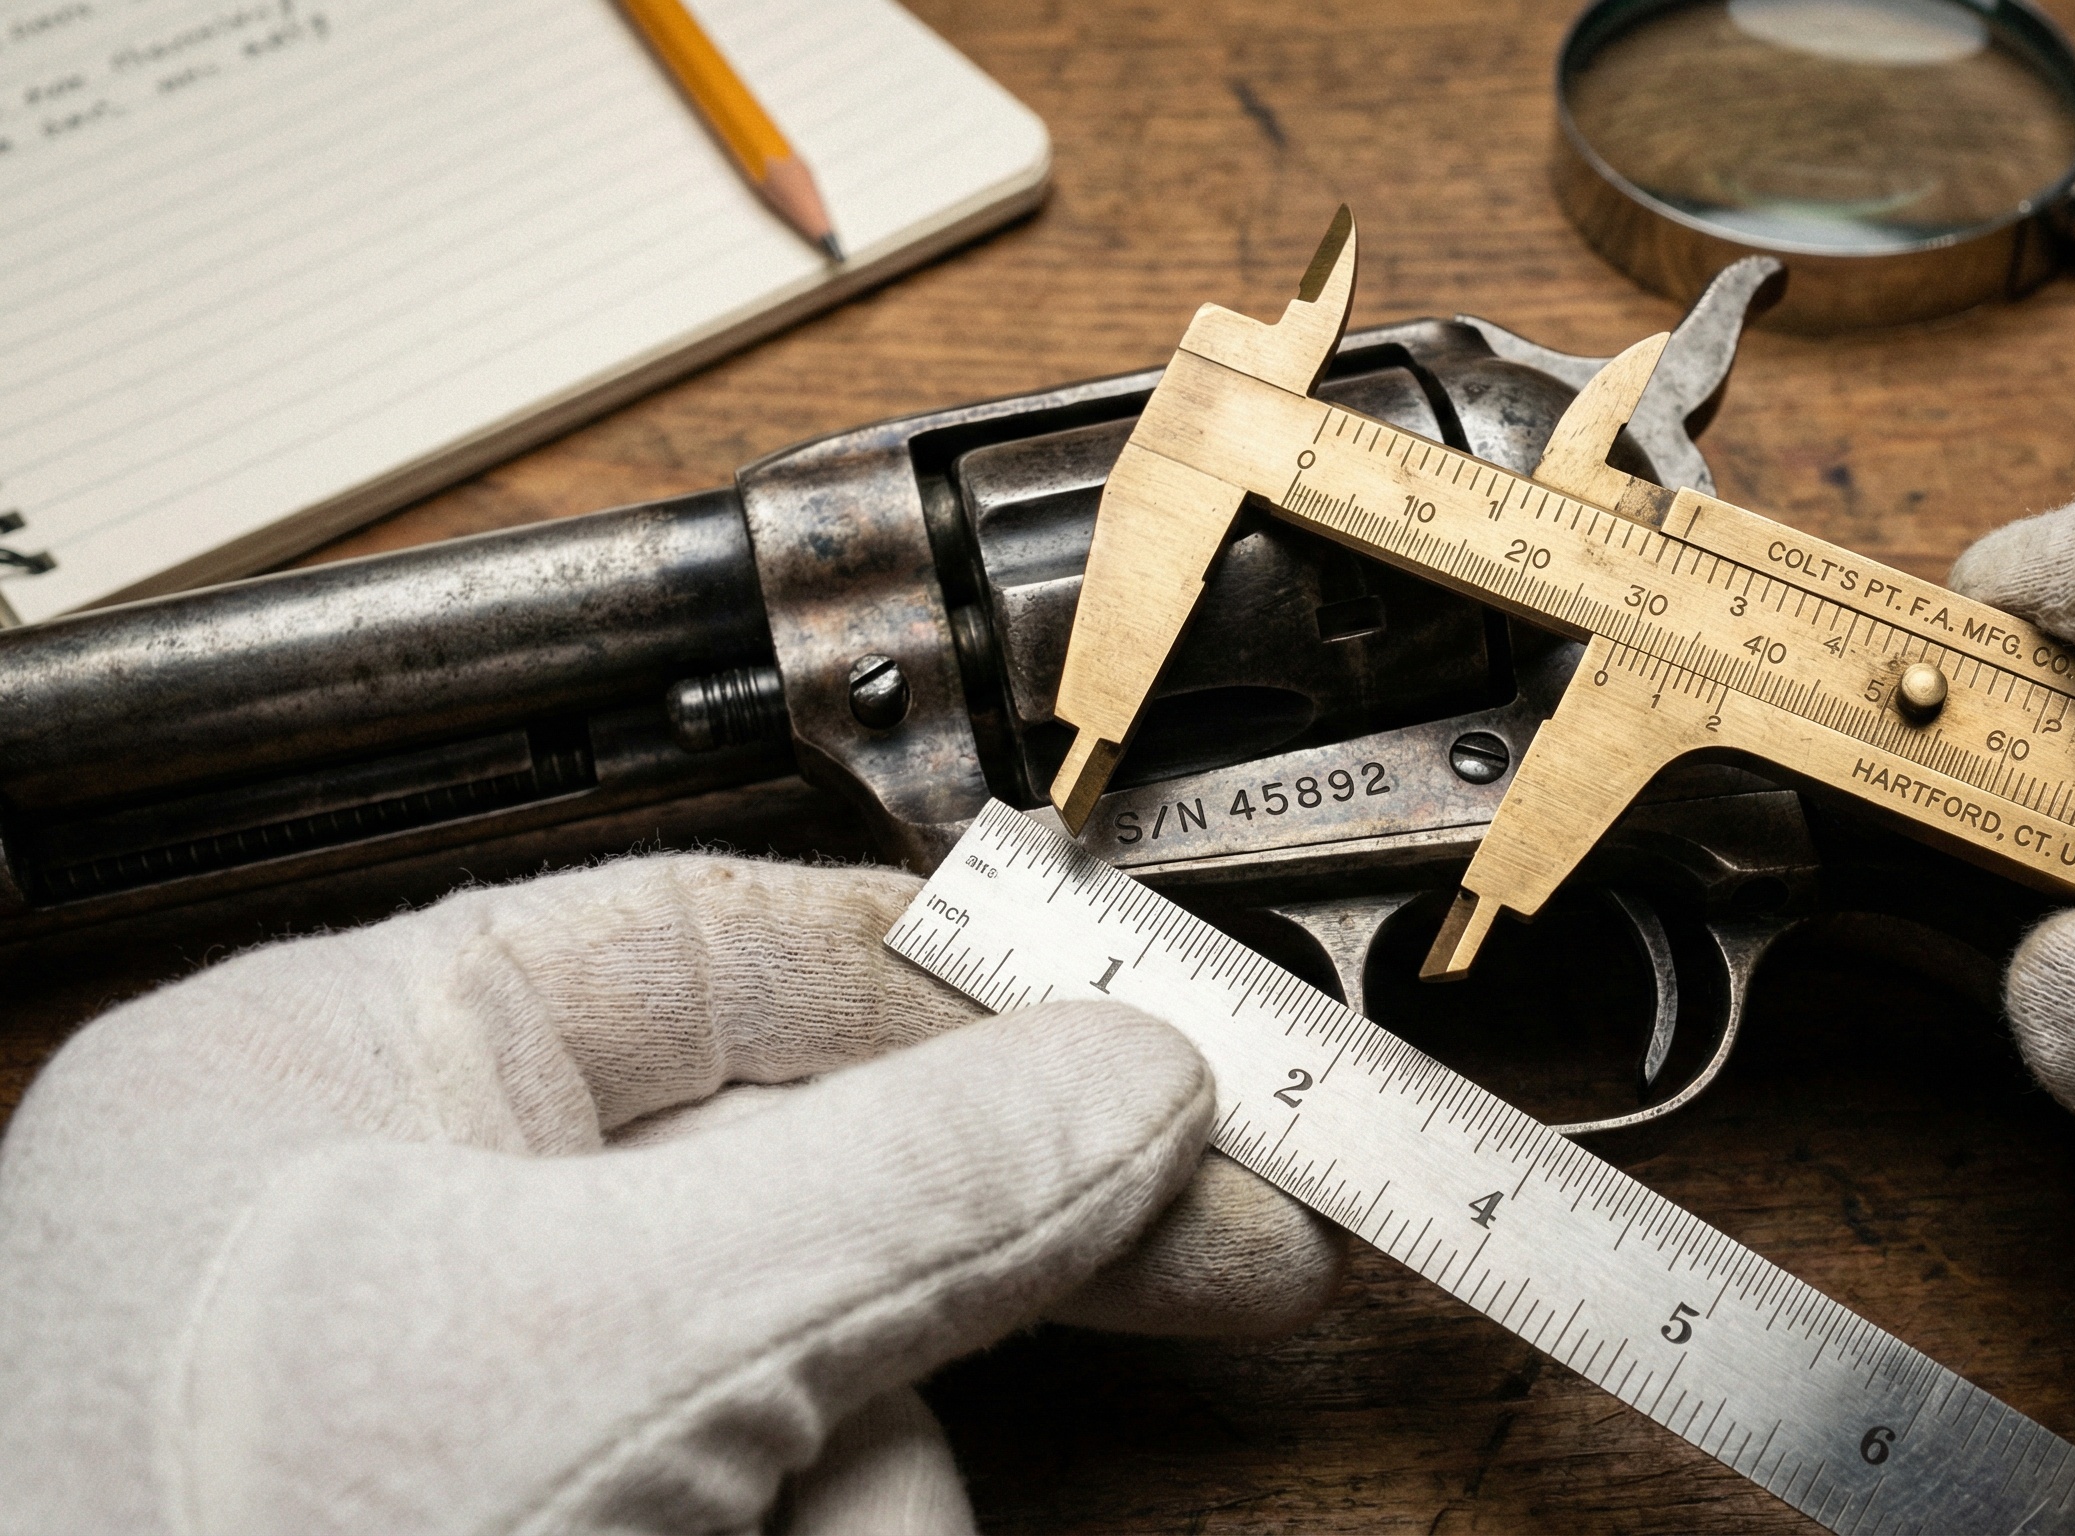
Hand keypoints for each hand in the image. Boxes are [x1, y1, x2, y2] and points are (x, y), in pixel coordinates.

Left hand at [0, 855, 1343, 1533]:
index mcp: (333, 1068)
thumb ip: (906, 1186)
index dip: (947, 982)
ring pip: (807, 1383)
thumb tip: (1123, 1080)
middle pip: (797, 1178)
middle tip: (1221, 1255)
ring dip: (882, 1493)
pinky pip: (770, 1501)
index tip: (1142, 1030)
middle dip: (976, 1271)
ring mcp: (464, 1407)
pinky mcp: (539, 1531)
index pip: (707, 944)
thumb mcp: (629, 1350)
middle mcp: (399, 1219)